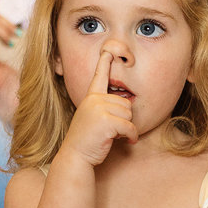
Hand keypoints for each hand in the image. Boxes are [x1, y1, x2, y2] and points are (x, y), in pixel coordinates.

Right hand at [59, 50, 136, 165]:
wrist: (75, 157)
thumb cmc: (88, 141)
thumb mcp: (93, 119)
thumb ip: (104, 108)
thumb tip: (127, 105)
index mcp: (91, 98)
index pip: (99, 76)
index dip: (104, 63)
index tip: (109, 50)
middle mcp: (94, 100)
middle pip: (125, 103)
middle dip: (124, 119)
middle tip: (112, 130)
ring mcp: (99, 109)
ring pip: (129, 114)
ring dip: (127, 129)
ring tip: (114, 136)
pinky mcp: (106, 122)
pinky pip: (130, 127)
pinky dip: (131, 137)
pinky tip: (125, 142)